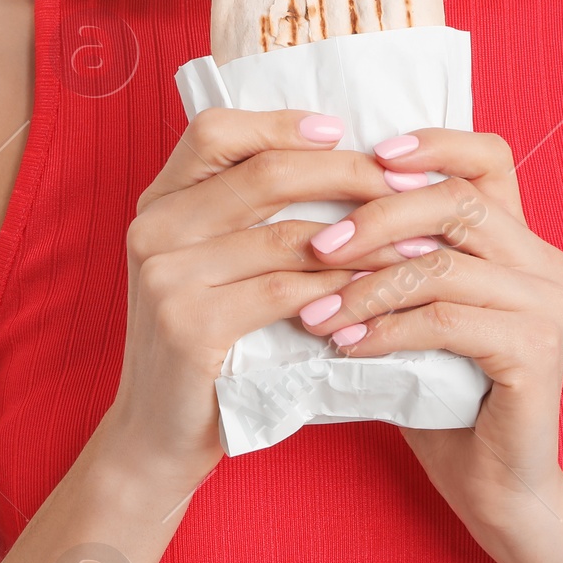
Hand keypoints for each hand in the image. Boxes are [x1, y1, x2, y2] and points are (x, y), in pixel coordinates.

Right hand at [98, 107, 395, 490]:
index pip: (216, 130)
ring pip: (286, 235)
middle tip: (400, 183)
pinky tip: (373, 288)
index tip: (340, 130)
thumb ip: (245, 213)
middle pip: (263, 174)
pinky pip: (285, 291)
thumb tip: (335, 153)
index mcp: (159, 201)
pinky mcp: (189, 326)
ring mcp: (167, 277)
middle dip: (344, 173)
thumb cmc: (202, 343)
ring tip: (409, 241)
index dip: (280, 123)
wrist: (153, 438)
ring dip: (361, 238)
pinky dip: (338, 287)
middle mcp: (154, 228)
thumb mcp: (209, 265)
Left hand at [294, 128, 562, 524]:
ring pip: (444, 263)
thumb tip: (322, 212)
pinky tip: (347, 345)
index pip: (488, 157)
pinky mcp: (536, 350)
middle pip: (457, 201)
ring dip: (368, 284)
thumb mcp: (419, 313)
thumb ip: (399, 260)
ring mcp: (547, 305)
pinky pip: (445, 321)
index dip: (433, 143)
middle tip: (318, 246)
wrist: (499, 491)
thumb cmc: (446, 397)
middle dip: (378, 216)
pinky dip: (386, 329)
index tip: (372, 154)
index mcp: (521, 239)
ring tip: (316, 311)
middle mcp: (545, 262)